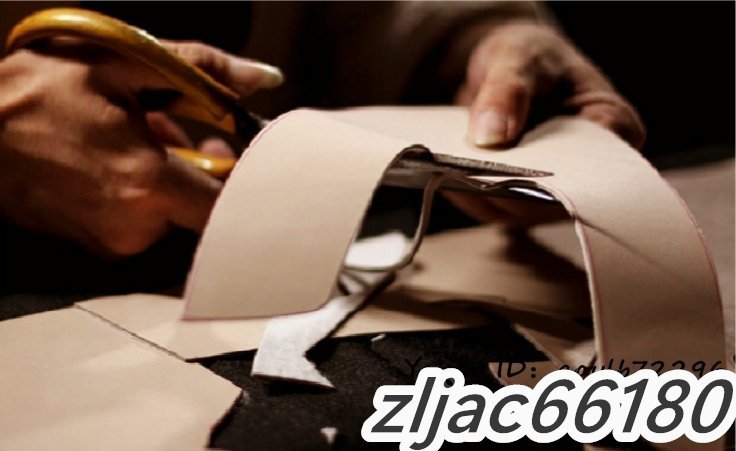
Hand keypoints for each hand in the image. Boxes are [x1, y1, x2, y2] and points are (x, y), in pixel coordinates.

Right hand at [0, 40, 281, 255]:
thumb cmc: (36, 92)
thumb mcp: (119, 62)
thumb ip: (201, 69)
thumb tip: (265, 77)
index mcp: (149, 185)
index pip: (233, 203)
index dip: (248, 176)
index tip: (242, 147)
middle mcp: (137, 228)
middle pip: (207, 208)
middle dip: (210, 168)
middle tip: (194, 130)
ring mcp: (115, 243)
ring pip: (176, 212)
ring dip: (177, 175)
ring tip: (146, 135)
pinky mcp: (99, 247)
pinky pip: (147, 221)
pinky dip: (150, 191)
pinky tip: (124, 158)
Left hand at [449, 21, 644, 225]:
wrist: (505, 70)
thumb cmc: (529, 57)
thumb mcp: (518, 56)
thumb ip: (507, 90)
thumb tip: (490, 138)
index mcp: (612, 126)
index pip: (596, 163)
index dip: (556, 169)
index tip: (515, 161)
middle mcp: (587, 171)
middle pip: (550, 195)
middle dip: (507, 180)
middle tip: (465, 164)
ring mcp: (551, 193)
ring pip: (514, 208)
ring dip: (477, 189)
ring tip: (445, 165)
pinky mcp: (516, 203)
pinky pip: (487, 208)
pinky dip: (463, 191)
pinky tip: (440, 171)